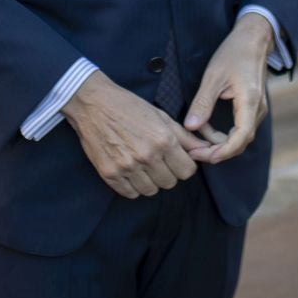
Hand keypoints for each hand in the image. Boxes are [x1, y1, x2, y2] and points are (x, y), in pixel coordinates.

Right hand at [62, 73, 209, 198]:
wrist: (93, 104)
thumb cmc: (129, 106)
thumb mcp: (161, 116)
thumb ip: (184, 136)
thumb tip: (204, 148)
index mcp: (163, 140)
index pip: (187, 171)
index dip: (183, 165)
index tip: (175, 159)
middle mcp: (147, 156)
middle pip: (170, 183)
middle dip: (167, 173)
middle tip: (157, 161)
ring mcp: (127, 167)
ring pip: (151, 191)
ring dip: (150, 181)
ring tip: (142, 165)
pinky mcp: (109, 174)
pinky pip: (130, 193)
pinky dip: (132, 186)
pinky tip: (129, 171)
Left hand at [183, 12, 274, 163]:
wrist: (253, 40)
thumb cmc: (234, 53)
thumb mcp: (213, 76)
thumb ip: (202, 103)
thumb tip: (190, 127)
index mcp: (250, 102)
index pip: (241, 137)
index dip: (223, 151)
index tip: (203, 156)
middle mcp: (258, 109)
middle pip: (240, 142)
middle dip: (217, 150)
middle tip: (193, 151)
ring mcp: (257, 110)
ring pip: (239, 136)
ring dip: (218, 140)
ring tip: (195, 136)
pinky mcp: (252, 108)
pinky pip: (239, 127)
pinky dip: (222, 132)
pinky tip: (205, 126)